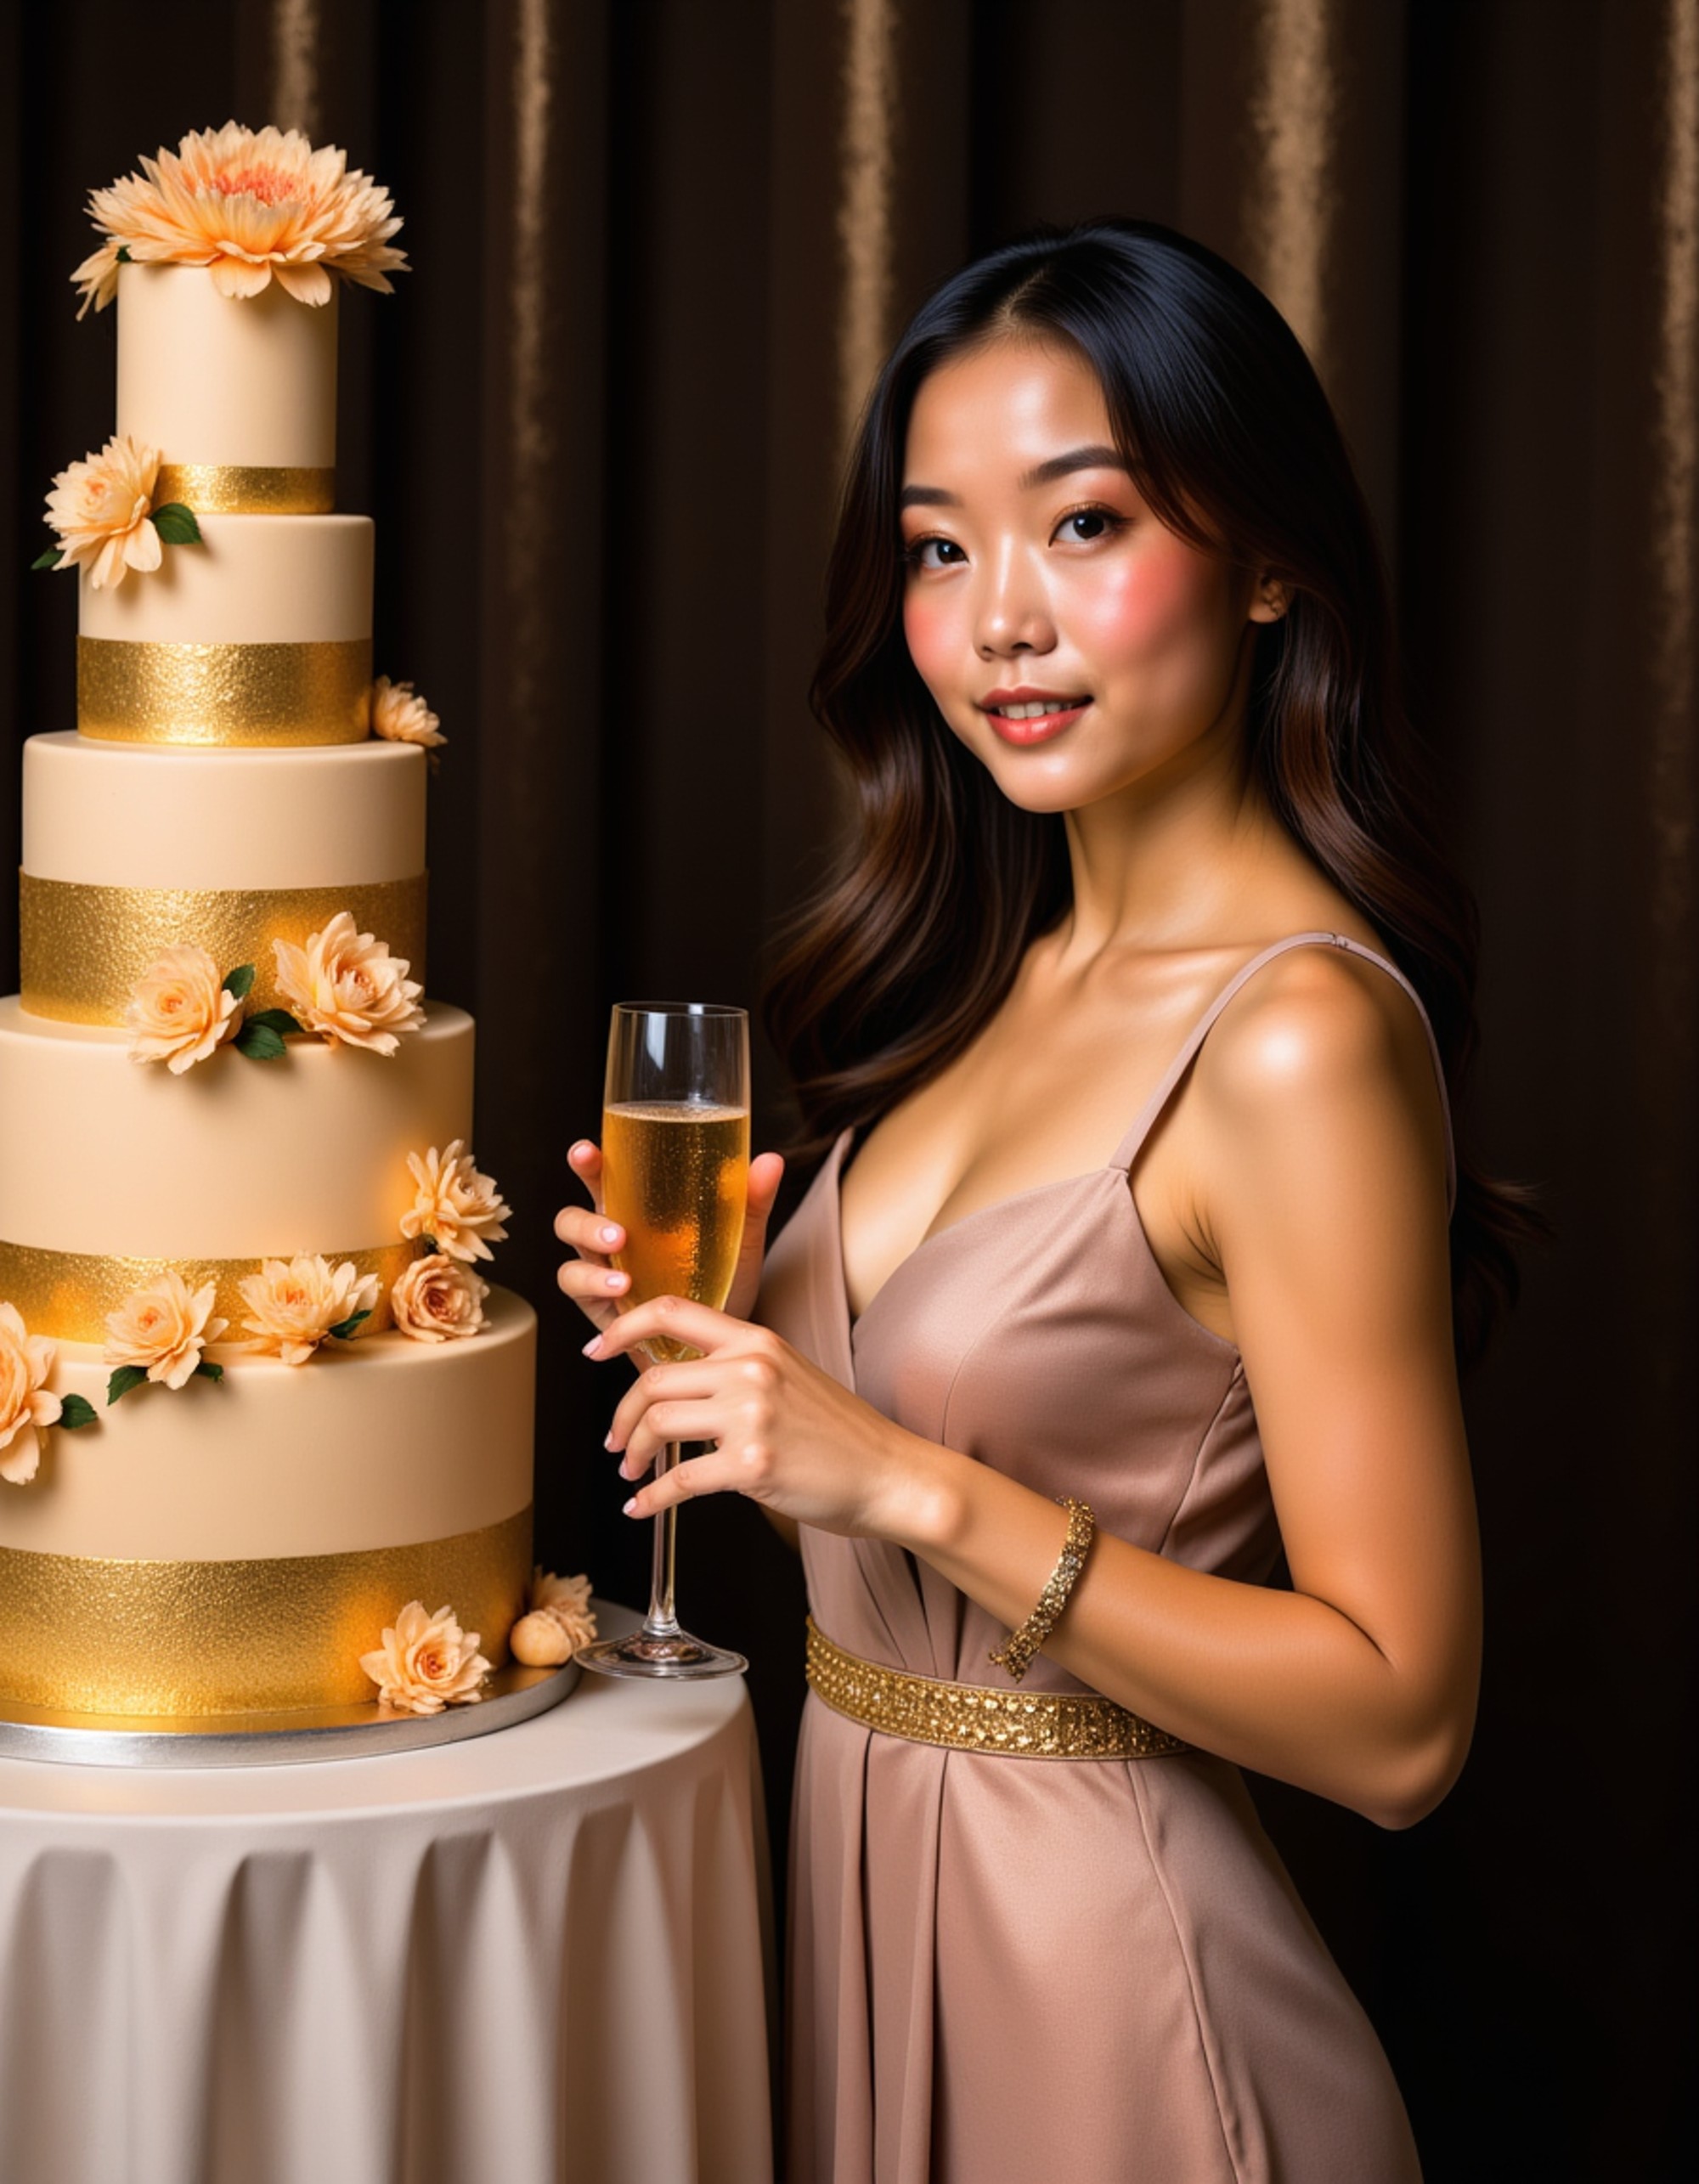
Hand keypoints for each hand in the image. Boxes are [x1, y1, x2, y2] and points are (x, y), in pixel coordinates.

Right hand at [553, 1140, 785, 1334]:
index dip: (589, 1162)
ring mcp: (600, 1268)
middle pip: (574, 1212)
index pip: (606, 1176)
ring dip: (589, 1244)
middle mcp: (610, 1233)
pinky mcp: (597, 1304)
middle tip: (617, 1225)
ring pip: (570, 1250)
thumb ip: (751, 1200)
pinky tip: (621, 1290)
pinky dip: (593, 1285)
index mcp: (636, 1207)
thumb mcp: (742, 1239)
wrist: (719, 1339)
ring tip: (620, 1257)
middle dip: (582, 1213)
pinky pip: (577, 1288)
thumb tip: (771, 1160)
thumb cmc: (722, 1279)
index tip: (587, 1151)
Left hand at [585, 1294, 938, 1540]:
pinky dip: (651, 1499)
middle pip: (653, 1380)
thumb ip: (739, 1371)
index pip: (673, 1310)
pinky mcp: (752, 1463)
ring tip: (634, 1472)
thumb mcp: (790, 1377)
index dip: (623, 1326)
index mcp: (758, 1340)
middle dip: (621, 1417)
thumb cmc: (841, 1434)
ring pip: (658, 1425)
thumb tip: (678, 1388)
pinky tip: (643, 1507)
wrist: (890, 1474)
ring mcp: (751, 1415)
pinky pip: (678, 1480)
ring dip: (634, 1454)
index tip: (596, 1348)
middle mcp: (751, 1368)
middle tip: (617, 1443)